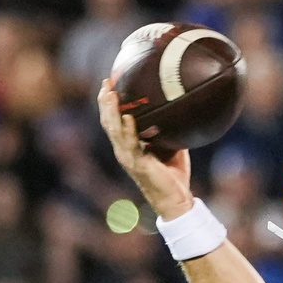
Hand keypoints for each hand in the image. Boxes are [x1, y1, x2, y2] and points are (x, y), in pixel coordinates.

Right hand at [97, 77, 193, 220]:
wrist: (176, 201)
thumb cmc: (173, 175)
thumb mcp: (169, 146)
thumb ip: (167, 129)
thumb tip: (176, 108)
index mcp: (128, 146)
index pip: (113, 121)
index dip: (109, 103)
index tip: (109, 83)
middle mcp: (124, 151)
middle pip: (108, 122)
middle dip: (105, 101)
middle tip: (107, 82)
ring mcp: (128, 158)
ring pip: (114, 130)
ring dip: (111, 111)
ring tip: (111, 93)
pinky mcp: (138, 165)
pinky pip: (131, 144)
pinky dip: (128, 130)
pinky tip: (127, 117)